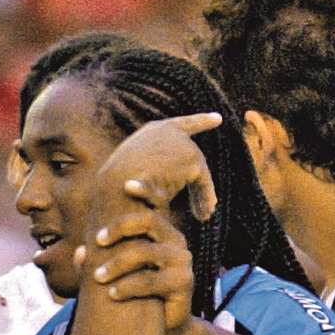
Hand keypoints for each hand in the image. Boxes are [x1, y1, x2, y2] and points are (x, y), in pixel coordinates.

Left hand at [87, 203, 191, 334]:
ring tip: (97, 278)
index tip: (125, 184)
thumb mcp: (115, 274)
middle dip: (120, 227)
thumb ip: (96, 262)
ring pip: (146, 252)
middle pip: (149, 220)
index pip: (157, 203)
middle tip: (97, 241)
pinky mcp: (184, 282)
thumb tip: (79, 252)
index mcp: (161, 231)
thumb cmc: (138, 294)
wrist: (164, 327)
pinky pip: (151, 281)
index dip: (146, 190)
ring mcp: (182, 261)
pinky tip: (112, 294)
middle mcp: (176, 240)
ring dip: (117, 264)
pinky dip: (127, 287)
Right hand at [96, 111, 222, 218]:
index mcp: (153, 132)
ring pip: (198, 173)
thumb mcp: (131, 177)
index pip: (183, 125)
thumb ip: (149, 174)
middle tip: (208, 205)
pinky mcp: (192, 160)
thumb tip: (154, 187)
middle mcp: (170, 131)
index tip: (218, 118)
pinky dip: (204, 199)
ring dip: (201, 195)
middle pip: (192, 155)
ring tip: (203, 215)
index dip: (202, 122)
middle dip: (200, 182)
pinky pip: (203, 184)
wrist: (116, 189)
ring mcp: (183, 143)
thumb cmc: (116, 189)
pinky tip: (204, 215)